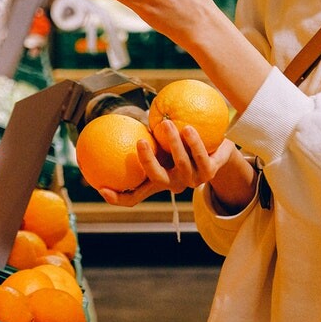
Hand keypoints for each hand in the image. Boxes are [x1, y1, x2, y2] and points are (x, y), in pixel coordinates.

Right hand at [98, 119, 238, 206]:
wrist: (220, 149)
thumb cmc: (184, 143)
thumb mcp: (161, 144)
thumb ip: (145, 139)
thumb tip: (114, 123)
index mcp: (158, 181)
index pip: (134, 196)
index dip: (117, 198)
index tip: (101, 187)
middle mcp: (174, 184)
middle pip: (157, 177)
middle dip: (148, 161)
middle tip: (140, 140)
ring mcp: (193, 181)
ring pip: (181, 164)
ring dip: (173, 143)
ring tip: (166, 123)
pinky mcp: (210, 173)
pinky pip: (201, 157)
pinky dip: (194, 142)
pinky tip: (188, 127)